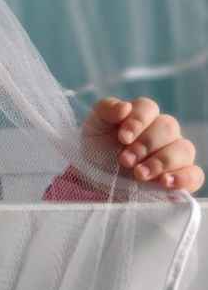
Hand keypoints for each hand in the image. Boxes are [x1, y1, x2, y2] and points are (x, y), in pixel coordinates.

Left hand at [83, 97, 203, 192]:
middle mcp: (162, 132)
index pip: (148, 108)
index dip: (137, 121)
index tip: (122, 138)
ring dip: (160, 162)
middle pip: (167, 127)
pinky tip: (164, 182)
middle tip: (125, 160)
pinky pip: (195, 174)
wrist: (94, 180)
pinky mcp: (181, 177)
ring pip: (183, 149)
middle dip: (145, 145)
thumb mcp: (94, 127)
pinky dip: (182, 177)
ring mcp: (174, 154)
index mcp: (142, 116)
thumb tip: (125, 107)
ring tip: (139, 174)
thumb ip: (106, 110)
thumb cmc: (97, 148)